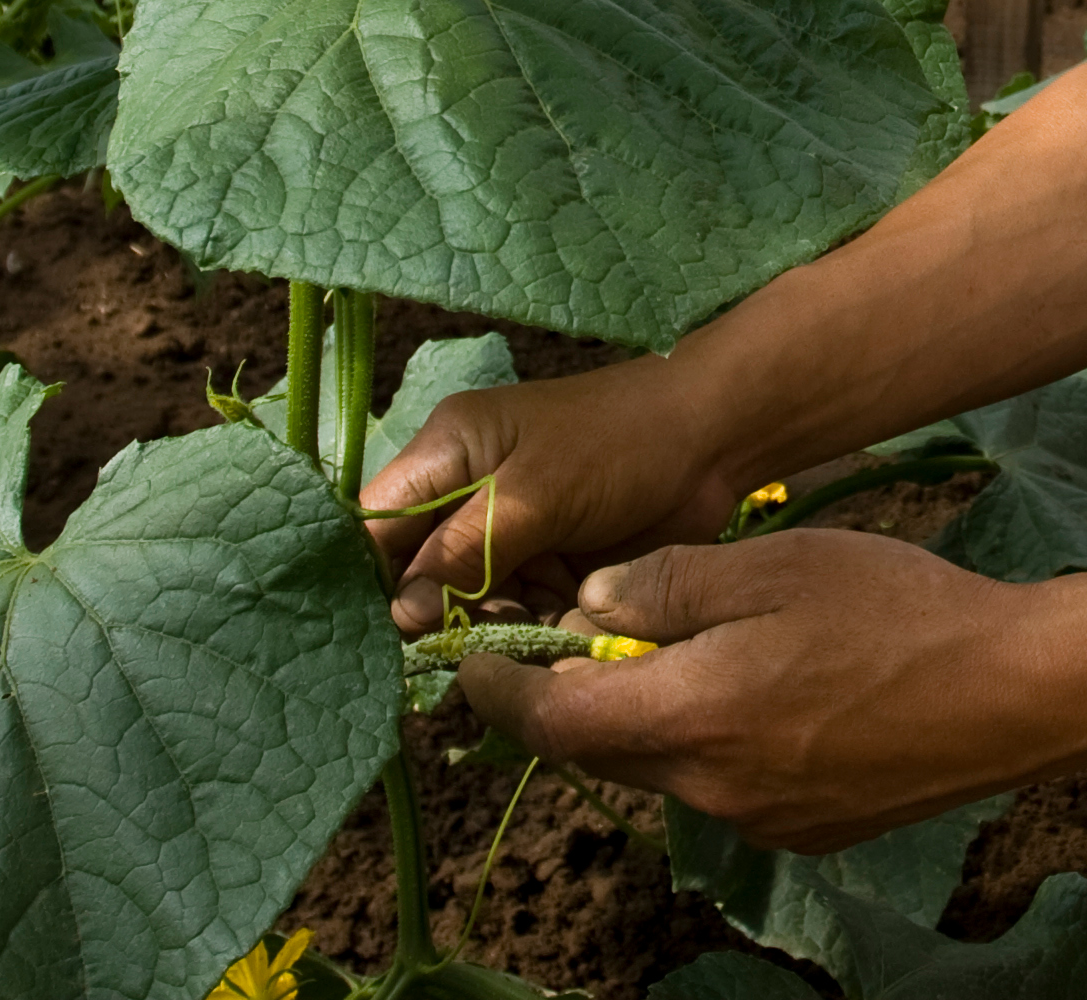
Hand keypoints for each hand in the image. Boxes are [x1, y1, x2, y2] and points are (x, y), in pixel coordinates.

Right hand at [362, 363, 742, 632]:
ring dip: (492, 624)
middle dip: (439, 613)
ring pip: (471, 600)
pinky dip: (533, 625)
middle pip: (421, 573)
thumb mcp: (534, 494)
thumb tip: (403, 613)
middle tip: (464, 645)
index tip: (381, 637)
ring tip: (525, 628)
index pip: (377, 526)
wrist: (714, 440)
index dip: (373, 582)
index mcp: (446, 453)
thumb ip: (465, 553)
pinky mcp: (551, 560)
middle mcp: (467, 494)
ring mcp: (510, 531)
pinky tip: (557, 629)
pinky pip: (521, 608)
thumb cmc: (618, 446)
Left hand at [460, 529, 1086, 852]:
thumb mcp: (770, 565)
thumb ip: (664, 587)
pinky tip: (763, 688)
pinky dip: (710, 740)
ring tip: (683, 648)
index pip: (552, 722)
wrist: (1013, 693)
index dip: (499, 691)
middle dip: (574, 698)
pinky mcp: (803, 831)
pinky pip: (723, 785)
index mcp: (691, 717)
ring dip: (649, 717)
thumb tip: (587, 607)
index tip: (467, 661)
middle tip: (571, 634)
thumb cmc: (893, 610)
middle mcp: (709, 788)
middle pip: (603, 751)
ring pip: (665, 768)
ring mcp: (758, 821)